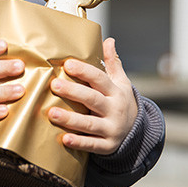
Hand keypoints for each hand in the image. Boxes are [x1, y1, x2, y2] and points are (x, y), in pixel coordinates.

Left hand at [47, 38, 137, 154]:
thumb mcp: (121, 83)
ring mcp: (112, 129)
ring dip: (71, 119)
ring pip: (90, 124)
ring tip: (51, 114)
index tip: (67, 64)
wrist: (135, 133)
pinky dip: (79, 142)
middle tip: (54, 85)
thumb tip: (109, 40)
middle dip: (73, 92)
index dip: (84, 71)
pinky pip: (92, 145)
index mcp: (116, 92)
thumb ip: (112, 63)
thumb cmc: (120, 103)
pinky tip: (64, 139)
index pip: (100, 79)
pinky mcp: (107, 146)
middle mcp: (115, 110)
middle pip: (93, 100)